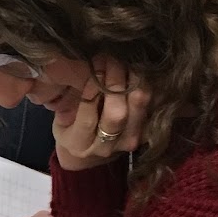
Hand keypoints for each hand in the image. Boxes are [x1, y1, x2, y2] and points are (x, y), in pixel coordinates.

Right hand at [53, 57, 150, 172]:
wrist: (90, 158)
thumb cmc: (71, 131)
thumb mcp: (62, 119)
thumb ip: (73, 99)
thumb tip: (88, 64)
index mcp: (80, 143)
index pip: (88, 114)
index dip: (93, 86)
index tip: (94, 63)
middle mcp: (107, 146)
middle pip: (118, 112)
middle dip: (115, 80)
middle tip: (111, 58)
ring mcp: (130, 141)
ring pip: (140, 105)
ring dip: (134, 78)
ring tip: (126, 62)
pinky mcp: (147, 132)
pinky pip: (155, 103)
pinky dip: (150, 84)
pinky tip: (141, 71)